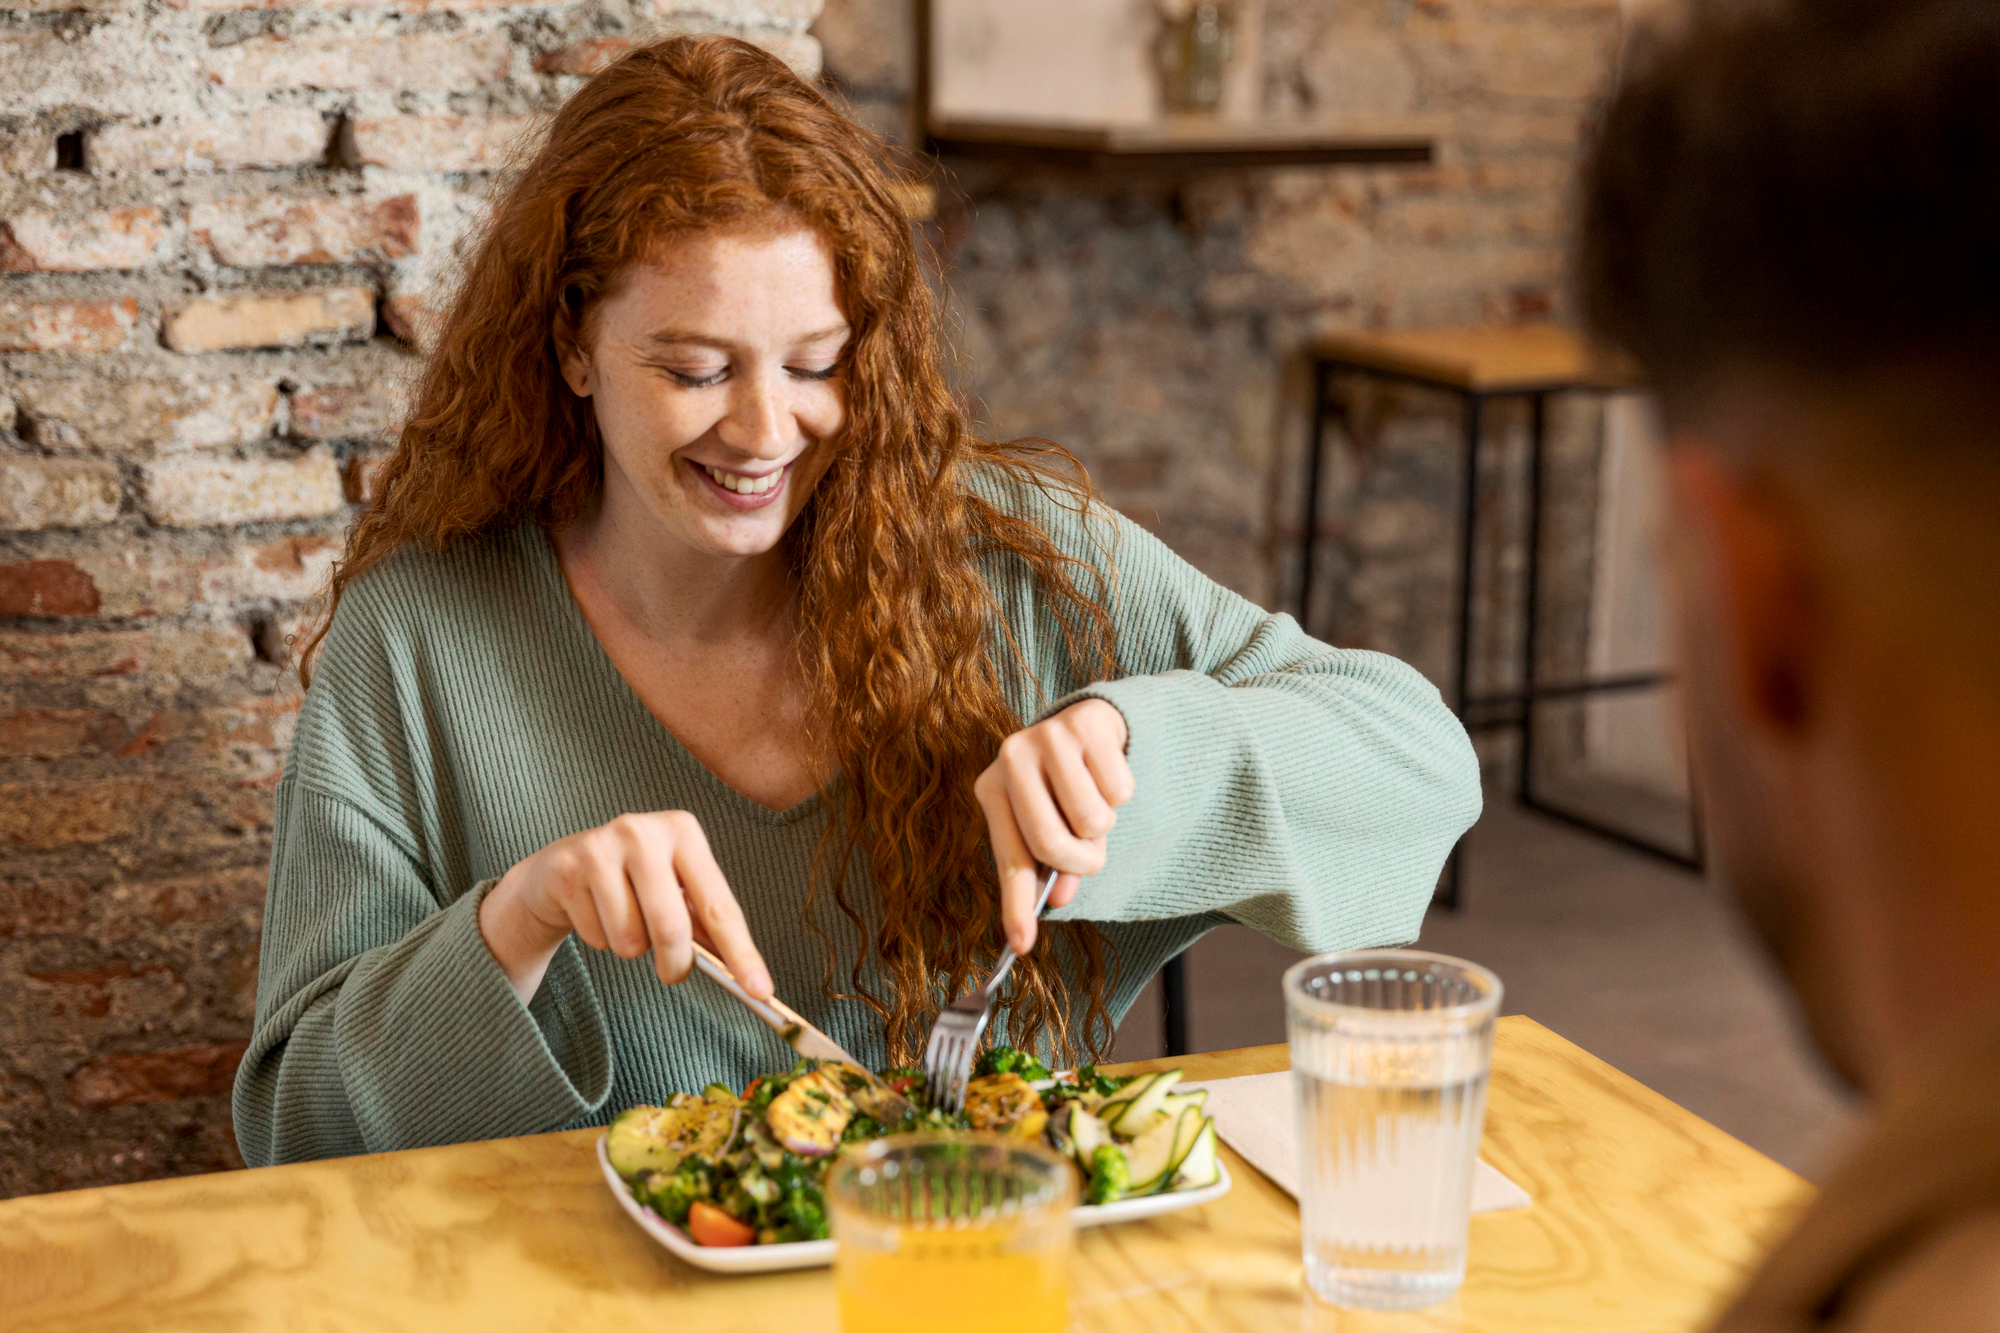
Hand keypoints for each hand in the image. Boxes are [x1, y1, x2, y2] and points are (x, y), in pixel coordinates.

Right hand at [478, 811, 771, 1004]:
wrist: (562, 868)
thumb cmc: (633, 882)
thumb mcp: (675, 890)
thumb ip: (706, 924)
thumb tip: (745, 974)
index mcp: (683, 831)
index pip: (719, 905)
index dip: (742, 953)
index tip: (761, 991)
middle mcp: (643, 831)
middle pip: (671, 926)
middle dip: (675, 964)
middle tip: (672, 972)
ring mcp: (601, 846)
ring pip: (629, 938)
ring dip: (631, 948)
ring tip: (624, 923)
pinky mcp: (568, 868)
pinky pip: (596, 936)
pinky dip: (600, 940)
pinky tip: (594, 913)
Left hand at [974, 698, 1134, 953]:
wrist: (1091, 724)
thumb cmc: (1065, 787)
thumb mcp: (1052, 825)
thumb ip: (1052, 865)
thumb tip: (1060, 899)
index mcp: (991, 789)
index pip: (1009, 860)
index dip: (1016, 905)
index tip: (1022, 945)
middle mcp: (1009, 758)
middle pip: (1051, 843)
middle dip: (1081, 864)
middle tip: (1091, 859)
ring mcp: (1046, 736)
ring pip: (1092, 820)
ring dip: (1105, 825)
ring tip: (1094, 800)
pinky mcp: (1084, 723)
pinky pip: (1118, 789)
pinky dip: (1121, 793)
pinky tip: (1106, 770)